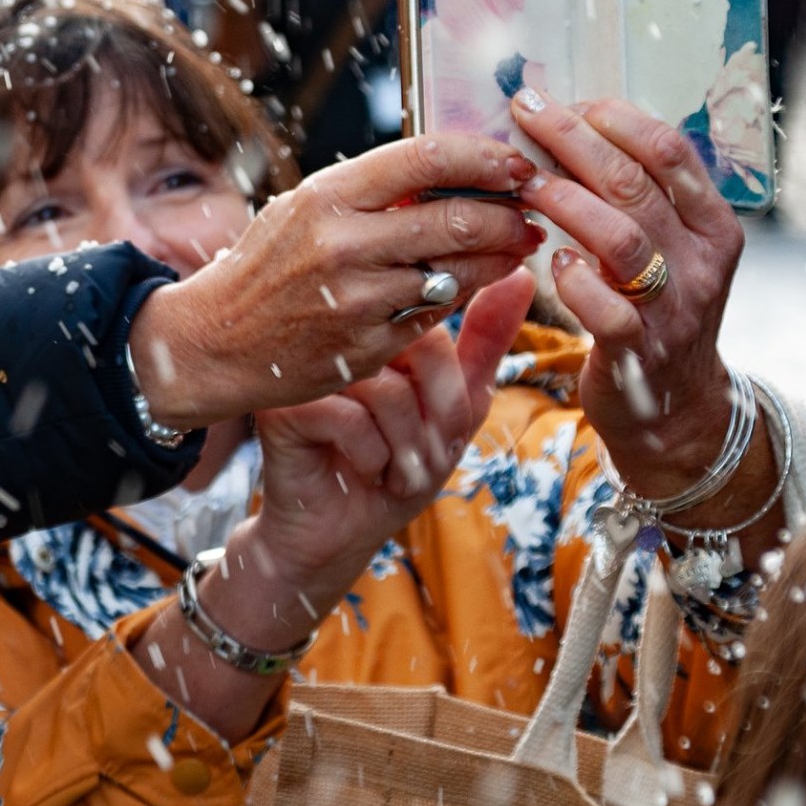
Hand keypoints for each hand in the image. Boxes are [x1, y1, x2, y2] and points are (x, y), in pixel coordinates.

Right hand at [129, 134, 543, 430]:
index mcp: (326, 196)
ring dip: (501, 259)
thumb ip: (371, 191)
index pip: (426, 159)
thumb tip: (452, 170)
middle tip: (532, 211)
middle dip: (509, 215)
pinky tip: (476, 283)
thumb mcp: (304, 208)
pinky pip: (436, 316)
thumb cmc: (266, 265)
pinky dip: (464, 296)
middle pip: (456, 219)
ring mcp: (357, 301)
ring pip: (458, 273)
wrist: (216, 341)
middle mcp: (342, 245)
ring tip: (518, 245)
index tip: (514, 162)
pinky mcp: (368, 347)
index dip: (484, 157)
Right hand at [238, 266, 535, 614]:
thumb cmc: (395, 464)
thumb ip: (485, 341)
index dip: (450, 386)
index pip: (430, 326)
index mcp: (376, 327)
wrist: (337, 530)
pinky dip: (371, 456)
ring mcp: (307, 370)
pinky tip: (363, 470)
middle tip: (427, 454)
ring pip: (382, 387)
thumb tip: (522, 275)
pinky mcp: (283, 407)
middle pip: (409, 350)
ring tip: (398, 470)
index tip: (445, 431)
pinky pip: (346, 417)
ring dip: (406, 444)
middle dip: (434, 416)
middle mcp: (338, 337)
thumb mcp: (456, 403)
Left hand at [509, 91, 745, 495]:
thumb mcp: (670, 249)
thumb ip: (641, 198)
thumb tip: (576, 126)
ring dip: (565, 201)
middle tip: (526, 112)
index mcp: (713, 225)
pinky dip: (573, 280)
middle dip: (574, 140)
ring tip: (524, 182)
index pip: (670, 151)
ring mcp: (674, 308)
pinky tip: (551, 262)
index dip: (613, 118)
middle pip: (635, 183)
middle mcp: (701, 262)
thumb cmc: (656, 310)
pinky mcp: (639, 351)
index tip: (566, 101)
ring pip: (620, 238)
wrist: (677, 408)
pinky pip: (607, 308)